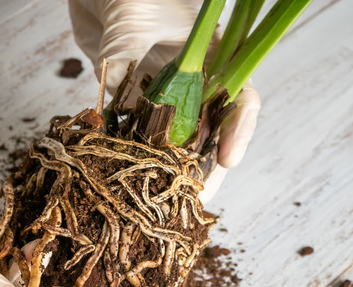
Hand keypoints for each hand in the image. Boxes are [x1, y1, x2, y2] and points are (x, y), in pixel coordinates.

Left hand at [68, 0, 260, 201]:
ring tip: (168, 202)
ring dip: (172, 172)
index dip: (237, 130)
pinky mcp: (131, 102)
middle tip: (197, 199)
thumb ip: (127, 50)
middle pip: (209, 132)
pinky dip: (134, 158)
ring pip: (176, 142)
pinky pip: (137, 137)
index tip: (228, 159)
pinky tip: (130, 181)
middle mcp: (192, 81)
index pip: (238, 97)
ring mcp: (161, 94)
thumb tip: (115, 85)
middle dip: (205, 168)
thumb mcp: (132, 16)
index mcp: (211, 56)